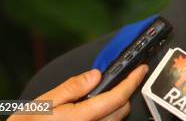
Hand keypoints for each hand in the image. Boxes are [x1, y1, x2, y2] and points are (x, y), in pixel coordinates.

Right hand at [9, 65, 148, 120]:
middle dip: (124, 92)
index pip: (117, 97)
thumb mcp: (45, 101)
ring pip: (115, 119)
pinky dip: (106, 116)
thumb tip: (95, 75)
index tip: (141, 70)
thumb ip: (72, 87)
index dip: (132, 81)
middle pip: (121, 110)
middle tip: (120, 78)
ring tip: (101, 95)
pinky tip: (94, 110)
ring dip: (115, 106)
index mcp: (81, 118)